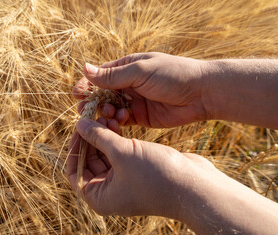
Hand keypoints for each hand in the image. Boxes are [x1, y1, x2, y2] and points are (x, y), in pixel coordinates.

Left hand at [66, 118, 215, 216]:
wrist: (193, 185)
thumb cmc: (155, 175)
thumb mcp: (122, 153)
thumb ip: (99, 137)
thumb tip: (79, 124)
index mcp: (98, 197)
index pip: (74, 170)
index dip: (74, 147)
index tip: (78, 127)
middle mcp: (109, 192)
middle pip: (89, 161)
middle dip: (90, 138)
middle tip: (91, 116)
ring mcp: (123, 182)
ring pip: (105, 155)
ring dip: (104, 136)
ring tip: (106, 116)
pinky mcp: (136, 171)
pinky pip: (119, 153)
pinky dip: (117, 139)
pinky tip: (117, 122)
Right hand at [72, 52, 209, 127]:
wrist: (201, 93)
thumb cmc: (173, 75)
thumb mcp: (140, 72)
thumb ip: (113, 75)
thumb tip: (85, 69)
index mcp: (127, 68)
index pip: (100, 76)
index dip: (86, 85)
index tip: (76, 94)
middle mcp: (128, 84)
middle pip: (102, 95)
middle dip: (93, 103)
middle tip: (86, 112)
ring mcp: (134, 101)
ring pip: (110, 110)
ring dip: (106, 114)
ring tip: (111, 116)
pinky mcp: (141, 117)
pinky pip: (122, 121)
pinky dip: (117, 122)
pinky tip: (121, 121)